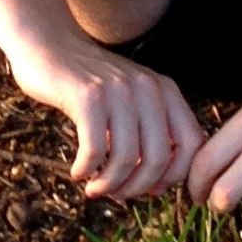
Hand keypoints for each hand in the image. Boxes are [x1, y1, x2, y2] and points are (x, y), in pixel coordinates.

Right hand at [9, 29, 201, 199]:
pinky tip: (78, 172)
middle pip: (159, 159)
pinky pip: (95, 149)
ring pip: (127, 159)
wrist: (48, 45)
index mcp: (166, 90)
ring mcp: (118, 90)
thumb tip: (157, 188)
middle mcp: (148, 88)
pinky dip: (86, 170)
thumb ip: (148, 135)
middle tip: (115, 195)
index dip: (176, 175)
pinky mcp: (88, 96)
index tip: (151, 190)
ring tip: (94, 189)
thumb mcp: (130, 103)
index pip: (192, 144)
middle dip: (137, 188)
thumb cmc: (89, 86)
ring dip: (109, 185)